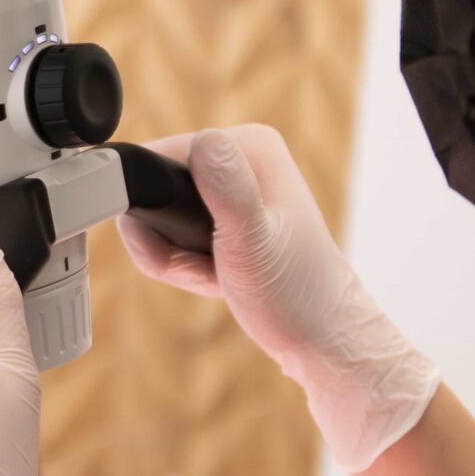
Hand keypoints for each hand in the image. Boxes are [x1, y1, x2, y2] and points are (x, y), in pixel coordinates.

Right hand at [116, 124, 437, 471]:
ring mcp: (233, 184)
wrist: (319, 335)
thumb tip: (203, 140)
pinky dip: (183, 261)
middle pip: (155, 185)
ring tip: (214, 275)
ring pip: (159, 213)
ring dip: (173, 255)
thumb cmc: (293, 295)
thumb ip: (227, 188)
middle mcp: (241, 155)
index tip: (191, 247)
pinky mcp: (227, 210)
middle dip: (165, 238)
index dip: (157, 207)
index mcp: (250, 146)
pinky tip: (215, 276)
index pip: (158, 156)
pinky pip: (173, 230)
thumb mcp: (252, 240)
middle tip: (205, 268)